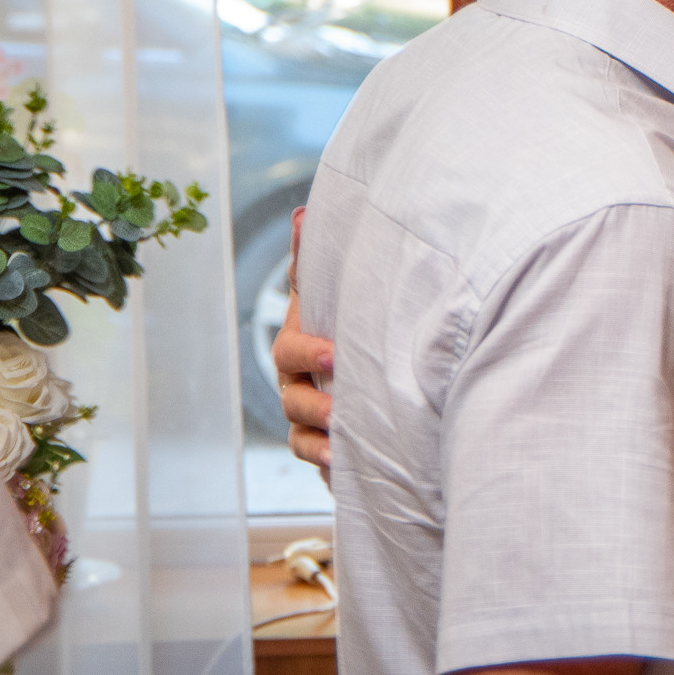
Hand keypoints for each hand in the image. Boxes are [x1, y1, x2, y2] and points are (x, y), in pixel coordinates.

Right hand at [273, 207, 333, 477]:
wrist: (380, 375)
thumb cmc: (353, 324)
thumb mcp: (341, 295)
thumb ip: (316, 262)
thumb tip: (301, 211)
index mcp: (304, 341)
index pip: (293, 346)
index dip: (309, 350)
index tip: (334, 353)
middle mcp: (299, 379)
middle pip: (293, 392)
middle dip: (314, 399)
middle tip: (342, 405)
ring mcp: (307, 413)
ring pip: (301, 427)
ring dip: (320, 434)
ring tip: (344, 437)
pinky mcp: (322, 443)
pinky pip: (313, 455)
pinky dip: (324, 459)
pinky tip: (341, 462)